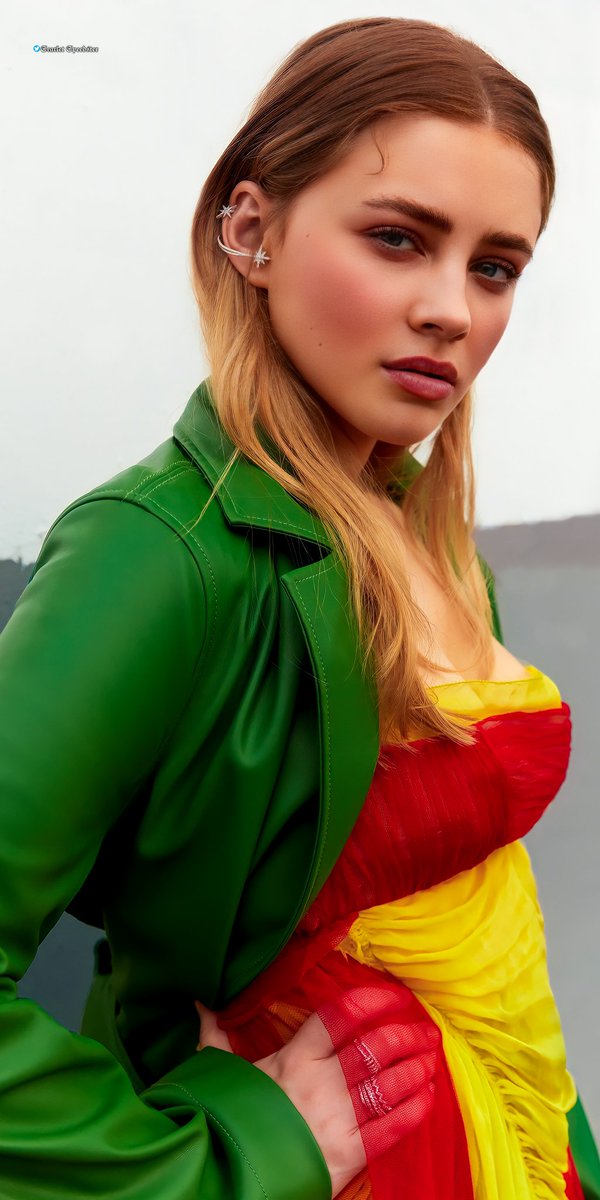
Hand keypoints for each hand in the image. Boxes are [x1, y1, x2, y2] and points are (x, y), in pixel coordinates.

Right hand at [196, 987, 438, 1198]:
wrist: (224, 1174)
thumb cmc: (226, 1119)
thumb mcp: (221, 1073)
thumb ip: (217, 1036)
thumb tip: (201, 1003)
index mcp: (294, 1057)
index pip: (340, 1016)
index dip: (371, 1000)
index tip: (393, 994)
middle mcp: (320, 1082)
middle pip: (375, 1047)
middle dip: (405, 1035)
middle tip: (426, 1029)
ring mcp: (337, 1117)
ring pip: (389, 1084)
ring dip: (416, 1069)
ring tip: (431, 1059)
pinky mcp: (348, 1153)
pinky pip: (391, 1127)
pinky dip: (415, 1109)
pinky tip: (428, 1096)